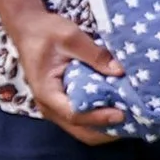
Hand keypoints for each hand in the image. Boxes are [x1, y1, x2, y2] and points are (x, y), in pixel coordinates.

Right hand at [10, 6, 126, 147]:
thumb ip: (95, 54)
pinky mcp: (61, 103)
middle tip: (132, 122)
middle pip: (80, 130)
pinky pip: (82, 120)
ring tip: (128, 120)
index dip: (98, 117)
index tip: (121, 113)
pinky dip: (99, 119)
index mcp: (47, 92)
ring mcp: (54, 107)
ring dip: (104, 128)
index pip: (74, 114)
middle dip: (106, 131)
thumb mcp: (70, 37)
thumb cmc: (45, 32)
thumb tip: (120, 71)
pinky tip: (115, 110)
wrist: (28, 28)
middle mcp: (49, 106)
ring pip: (82, 129)